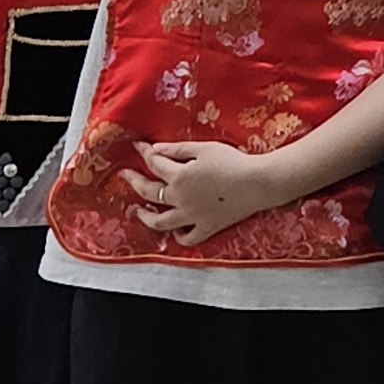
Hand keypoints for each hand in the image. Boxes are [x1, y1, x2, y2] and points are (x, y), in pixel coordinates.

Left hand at [126, 140, 277, 243]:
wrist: (258, 183)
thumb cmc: (233, 161)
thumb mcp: (204, 149)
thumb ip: (178, 149)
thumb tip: (156, 150)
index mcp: (178, 176)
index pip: (155, 163)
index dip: (145, 152)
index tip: (137, 146)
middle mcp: (179, 198)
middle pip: (149, 191)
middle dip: (134, 181)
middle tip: (125, 175)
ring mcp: (191, 216)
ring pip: (161, 222)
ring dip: (146, 217)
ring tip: (139, 211)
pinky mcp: (207, 227)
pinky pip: (188, 237)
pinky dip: (179, 236)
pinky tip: (176, 230)